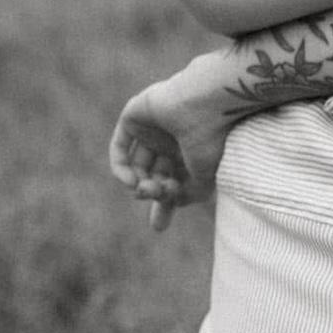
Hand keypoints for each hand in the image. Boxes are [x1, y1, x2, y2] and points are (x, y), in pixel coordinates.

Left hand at [108, 71, 227, 231]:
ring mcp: (153, 128)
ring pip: (138, 165)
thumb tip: (173, 205)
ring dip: (139, 184)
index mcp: (193, 152)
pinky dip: (120, 168)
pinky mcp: (134, 116)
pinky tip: (130, 181)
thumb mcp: (204, 178)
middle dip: (152, 194)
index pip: (174, 182)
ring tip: (145, 190)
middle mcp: (173, 140)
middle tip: (154, 201)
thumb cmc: (212, 140)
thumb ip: (189, 195)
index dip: (164, 205)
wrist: (206, 104)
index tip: (158, 228)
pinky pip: (120, 147)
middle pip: (154, 176)